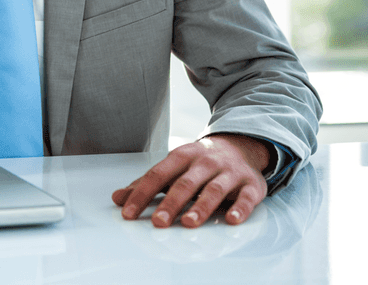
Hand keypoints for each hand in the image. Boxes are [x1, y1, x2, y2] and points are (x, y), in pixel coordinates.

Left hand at [111, 133, 269, 227]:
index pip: (158, 175)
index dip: (142, 194)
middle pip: (185, 183)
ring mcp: (229, 172)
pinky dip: (240, 208)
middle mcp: (205, 162)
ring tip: (189, 222)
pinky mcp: (251, 184)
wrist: (240, 146)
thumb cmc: (199, 163)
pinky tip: (232, 220)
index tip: (128, 213)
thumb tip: (117, 198)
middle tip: (158, 222)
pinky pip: (246, 197)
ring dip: (201, 206)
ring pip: (214, 189)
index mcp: (182, 156)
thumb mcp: (172, 167)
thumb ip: (146, 184)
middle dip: (171, 203)